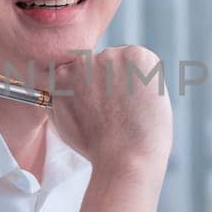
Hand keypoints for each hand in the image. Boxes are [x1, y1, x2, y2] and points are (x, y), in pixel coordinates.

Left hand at [54, 46, 173, 211]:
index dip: (122, 84)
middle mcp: (110, 53)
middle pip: (100, 63)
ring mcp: (84, 66)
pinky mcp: (61, 82)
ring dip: (80, 88)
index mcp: (137, 55)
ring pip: (78, 72)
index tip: (125, 101)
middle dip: (100, 83)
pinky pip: (59, 86)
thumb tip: (108, 77)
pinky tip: (81, 117)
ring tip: (95, 116)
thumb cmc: (144, 135)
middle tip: (109, 110)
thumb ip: (128, 77)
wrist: (127, 157)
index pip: (122, 62)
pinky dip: (63, 100)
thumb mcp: (152, 94)